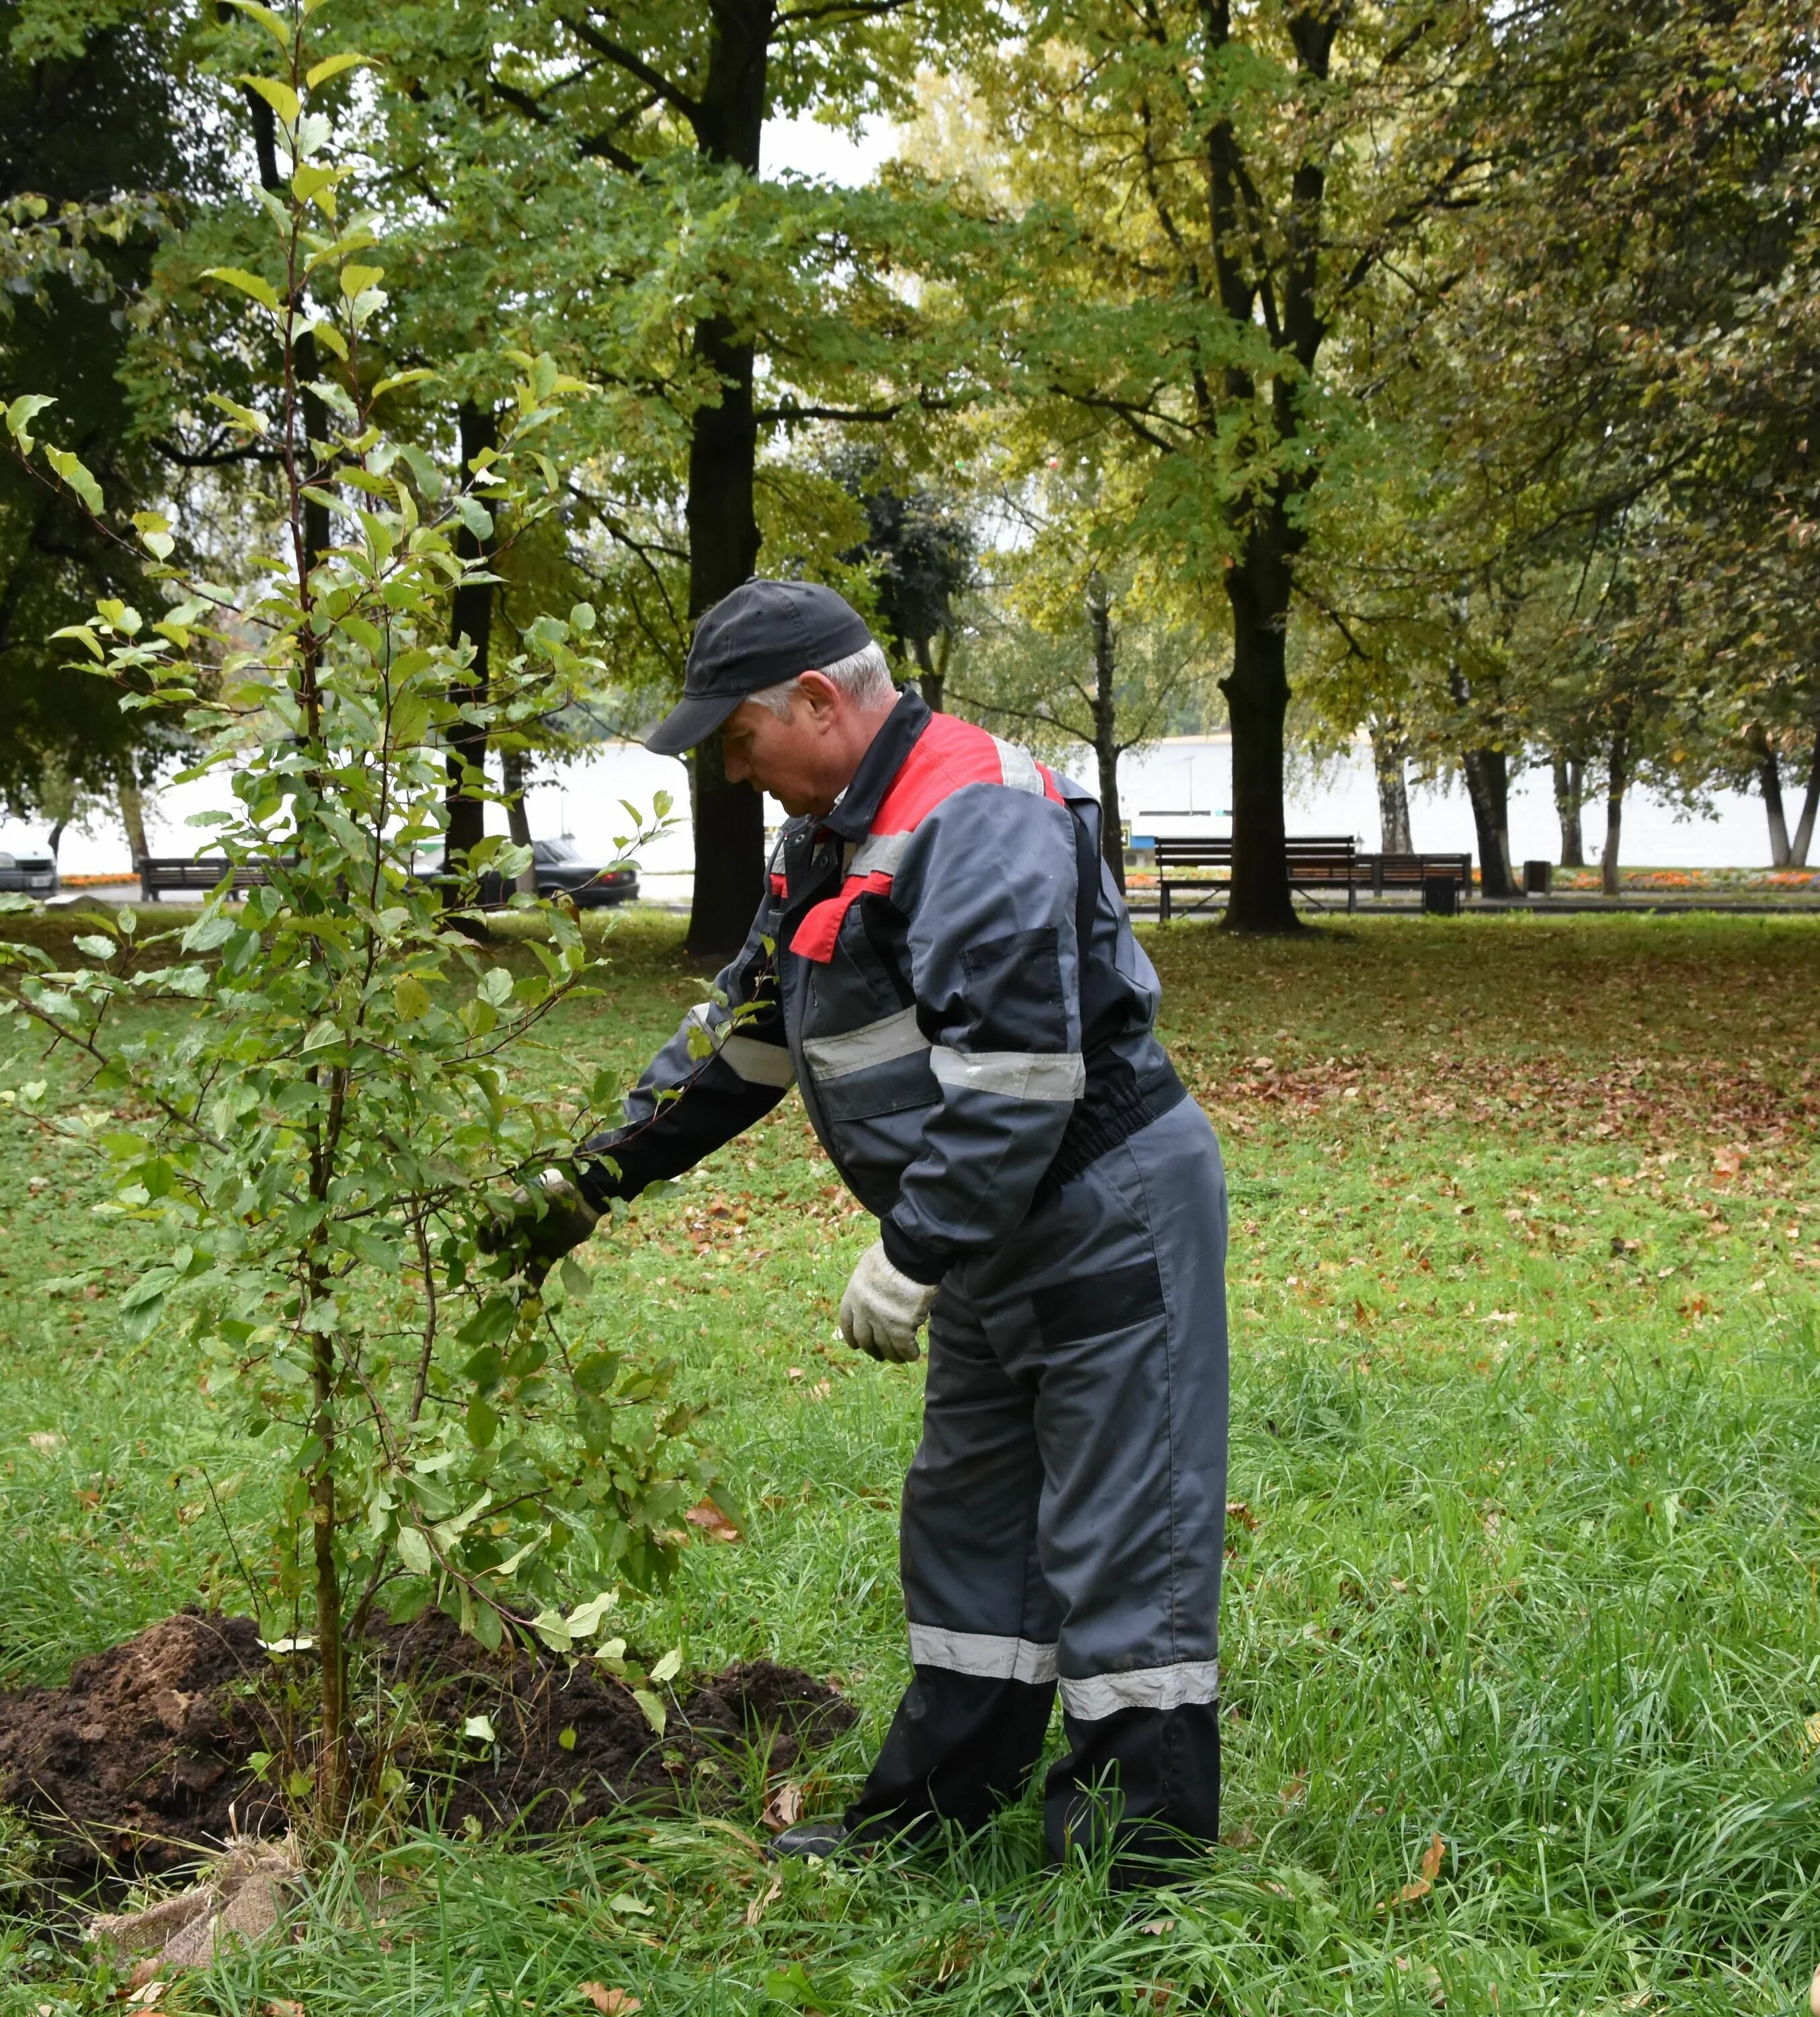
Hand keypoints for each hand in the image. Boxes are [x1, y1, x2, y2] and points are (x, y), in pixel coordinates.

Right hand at [481, 1167, 600, 1287]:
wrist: (586, 1201)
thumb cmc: (559, 1194)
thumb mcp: (536, 1197)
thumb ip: (516, 1211)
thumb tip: (495, 1229)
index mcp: (511, 1215)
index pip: (491, 1229)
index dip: (486, 1238)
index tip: (488, 1245)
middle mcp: (518, 1233)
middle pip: (501, 1250)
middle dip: (499, 1260)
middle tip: (502, 1267)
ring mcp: (533, 1245)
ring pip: (517, 1264)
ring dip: (512, 1276)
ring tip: (512, 1285)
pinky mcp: (548, 1255)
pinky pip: (537, 1272)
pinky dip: (533, 1284)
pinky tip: (530, 1294)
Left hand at [838, 1241, 936, 1363]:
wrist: (906, 1257)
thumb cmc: (890, 1254)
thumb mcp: (868, 1267)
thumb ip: (869, 1284)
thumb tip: (877, 1287)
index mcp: (853, 1297)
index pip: (847, 1324)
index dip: (851, 1337)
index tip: (855, 1345)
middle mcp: (863, 1313)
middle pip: (865, 1341)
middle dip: (873, 1350)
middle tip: (880, 1355)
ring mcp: (882, 1323)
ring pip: (885, 1348)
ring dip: (892, 1355)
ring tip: (899, 1357)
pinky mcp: (901, 1329)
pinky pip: (904, 1348)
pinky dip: (909, 1354)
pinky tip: (914, 1354)